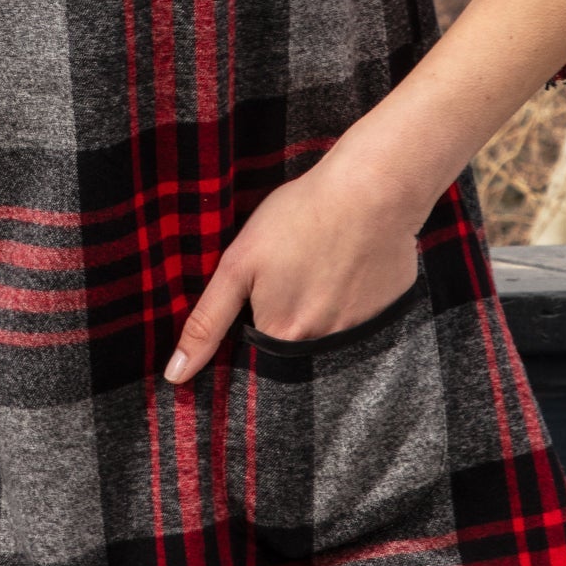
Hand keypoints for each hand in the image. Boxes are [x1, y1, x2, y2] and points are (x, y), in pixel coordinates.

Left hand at [163, 164, 421, 383]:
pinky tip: (350, 261)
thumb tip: (176, 375)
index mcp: (283, 338)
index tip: (260, 291)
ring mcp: (363, 331)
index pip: (256, 354)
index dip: (252, 323)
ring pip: (329, 328)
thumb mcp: (238, 264)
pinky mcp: (389, 312)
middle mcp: (325, 347)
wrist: (372, 190)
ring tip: (320, 260)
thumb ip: (207, 322)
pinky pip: (364, 315)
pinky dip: (354, 295)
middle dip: (288, 314)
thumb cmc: (298, 218)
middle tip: (293, 268)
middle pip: (295, 343)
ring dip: (322, 304)